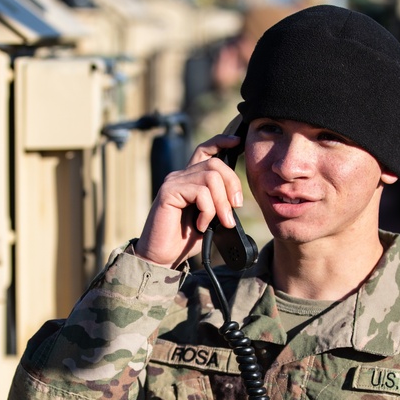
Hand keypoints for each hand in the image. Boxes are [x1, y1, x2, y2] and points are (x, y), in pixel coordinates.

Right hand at [133, 133, 243, 268]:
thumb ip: (220, 204)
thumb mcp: (210, 219)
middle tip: (235, 209)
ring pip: (211, 177)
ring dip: (222, 202)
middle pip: (215, 163)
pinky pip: (200, 192)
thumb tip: (238, 198)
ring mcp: (173, 182)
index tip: (238, 142)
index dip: (221, 141)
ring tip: (221, 222)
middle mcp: (181, 176)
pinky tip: (201, 225)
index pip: (205, 150)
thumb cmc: (184, 241)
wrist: (162, 258)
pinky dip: (208, 211)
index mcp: (191, 180)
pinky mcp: (168, 193)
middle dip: (232, 184)